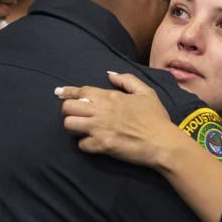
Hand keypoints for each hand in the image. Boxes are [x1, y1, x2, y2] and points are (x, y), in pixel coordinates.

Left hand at [56, 71, 183, 167]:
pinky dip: (85, 144)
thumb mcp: (146, 92)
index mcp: (111, 97)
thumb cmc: (157, 118)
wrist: (163, 143)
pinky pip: (81, 144)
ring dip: (73, 127)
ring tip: (82, 129)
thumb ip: (127, 80)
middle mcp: (102, 111)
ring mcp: (101, 129)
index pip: (81, 91)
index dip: (67, 92)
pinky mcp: (102, 146)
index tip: (59, 92)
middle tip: (76, 115)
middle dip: (69, 110)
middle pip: (68, 107)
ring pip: (69, 125)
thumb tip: (110, 74)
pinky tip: (93, 142)